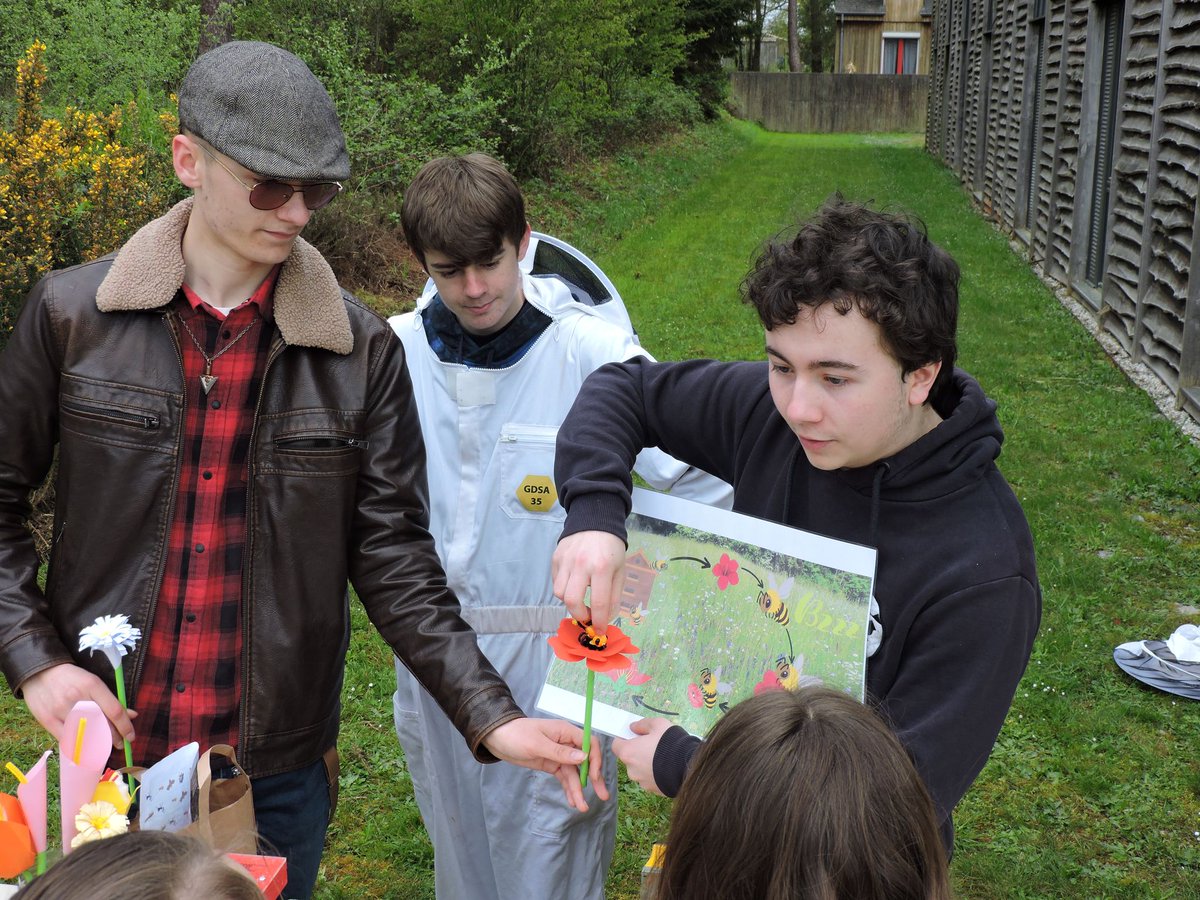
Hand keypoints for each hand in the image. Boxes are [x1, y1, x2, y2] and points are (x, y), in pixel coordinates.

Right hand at [20, 663, 136, 749]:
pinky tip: (86, 748)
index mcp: (92, 685)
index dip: (125, 727)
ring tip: (105, 747)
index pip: (114, 711)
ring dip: (98, 744)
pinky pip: (67, 739)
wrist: (40, 673)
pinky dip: (78, 746)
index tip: (131, 737)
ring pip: (85, 734)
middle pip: (101, 724)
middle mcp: (77, 698)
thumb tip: (132, 715)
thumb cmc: (72, 678)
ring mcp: (61, 710)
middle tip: (120, 744)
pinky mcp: (47, 720)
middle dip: (114, 738)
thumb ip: (111, 700)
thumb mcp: (94, 682)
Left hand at [482, 717, 609, 811]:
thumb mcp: (537, 744)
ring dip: (578, 789)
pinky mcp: (551, 764)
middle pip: (585, 761)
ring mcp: (559, 754)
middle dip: (593, 778)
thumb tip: (584, 757)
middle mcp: (566, 742)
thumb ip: (560, 752)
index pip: (589, 743)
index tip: (594, 777)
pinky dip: (568, 788)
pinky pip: (564, 777)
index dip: (595, 759)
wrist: (497, 738)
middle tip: (602, 796)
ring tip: (582, 807)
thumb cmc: (516, 735)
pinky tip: (572, 801)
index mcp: (565, 731)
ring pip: (574, 773)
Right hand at [552, 530, 626, 633]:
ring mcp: (566, 560)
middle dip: (580, 615)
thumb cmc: (611, 548)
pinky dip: (564, 588)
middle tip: (588, 616)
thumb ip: (614, 596)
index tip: (599, 631)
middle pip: (572, 601)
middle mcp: (581, 564)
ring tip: (580, 596)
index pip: (599, 603)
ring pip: (560, 593)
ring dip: (570, 601)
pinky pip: (555, 581)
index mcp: (602, 568)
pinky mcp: (556, 558)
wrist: (595, 520)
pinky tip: (574, 583)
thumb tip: (606, 619)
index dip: (599, 622)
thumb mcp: (620, 571)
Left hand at [613, 717, 672, 795]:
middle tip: (653, 745)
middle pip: (629, 758)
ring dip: (647, 764)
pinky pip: (650, 779)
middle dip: (638, 751)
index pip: (616, 745)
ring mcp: (641, 782)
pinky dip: (655, 774)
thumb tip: (633, 727)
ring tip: (663, 757)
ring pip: (640, 769)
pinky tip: (667, 768)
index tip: (635, 736)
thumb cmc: (670, 742)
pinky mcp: (652, 790)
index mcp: (628, 752)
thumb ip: (642, 724)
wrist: (688, 766)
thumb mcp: (658, 724)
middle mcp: (631, 769)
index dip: (624, 739)